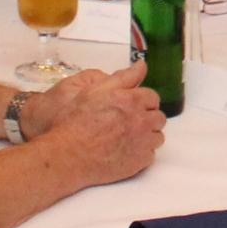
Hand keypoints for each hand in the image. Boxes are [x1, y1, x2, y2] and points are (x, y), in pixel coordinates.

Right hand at [31, 61, 165, 187]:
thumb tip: (142, 65)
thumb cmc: (77, 121)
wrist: (68, 154)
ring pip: (156, 138)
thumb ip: (123, 78)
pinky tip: (125, 152)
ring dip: (146, 136)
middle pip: (158, 118)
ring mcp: (142, 143)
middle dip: (146, 118)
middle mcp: (142, 121)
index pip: (152, 98)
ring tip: (126, 138)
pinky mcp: (139, 162)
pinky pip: (149, 156)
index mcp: (133, 101)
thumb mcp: (95, 90)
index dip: (142, 101)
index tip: (131, 107)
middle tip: (127, 123)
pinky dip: (141, 154)